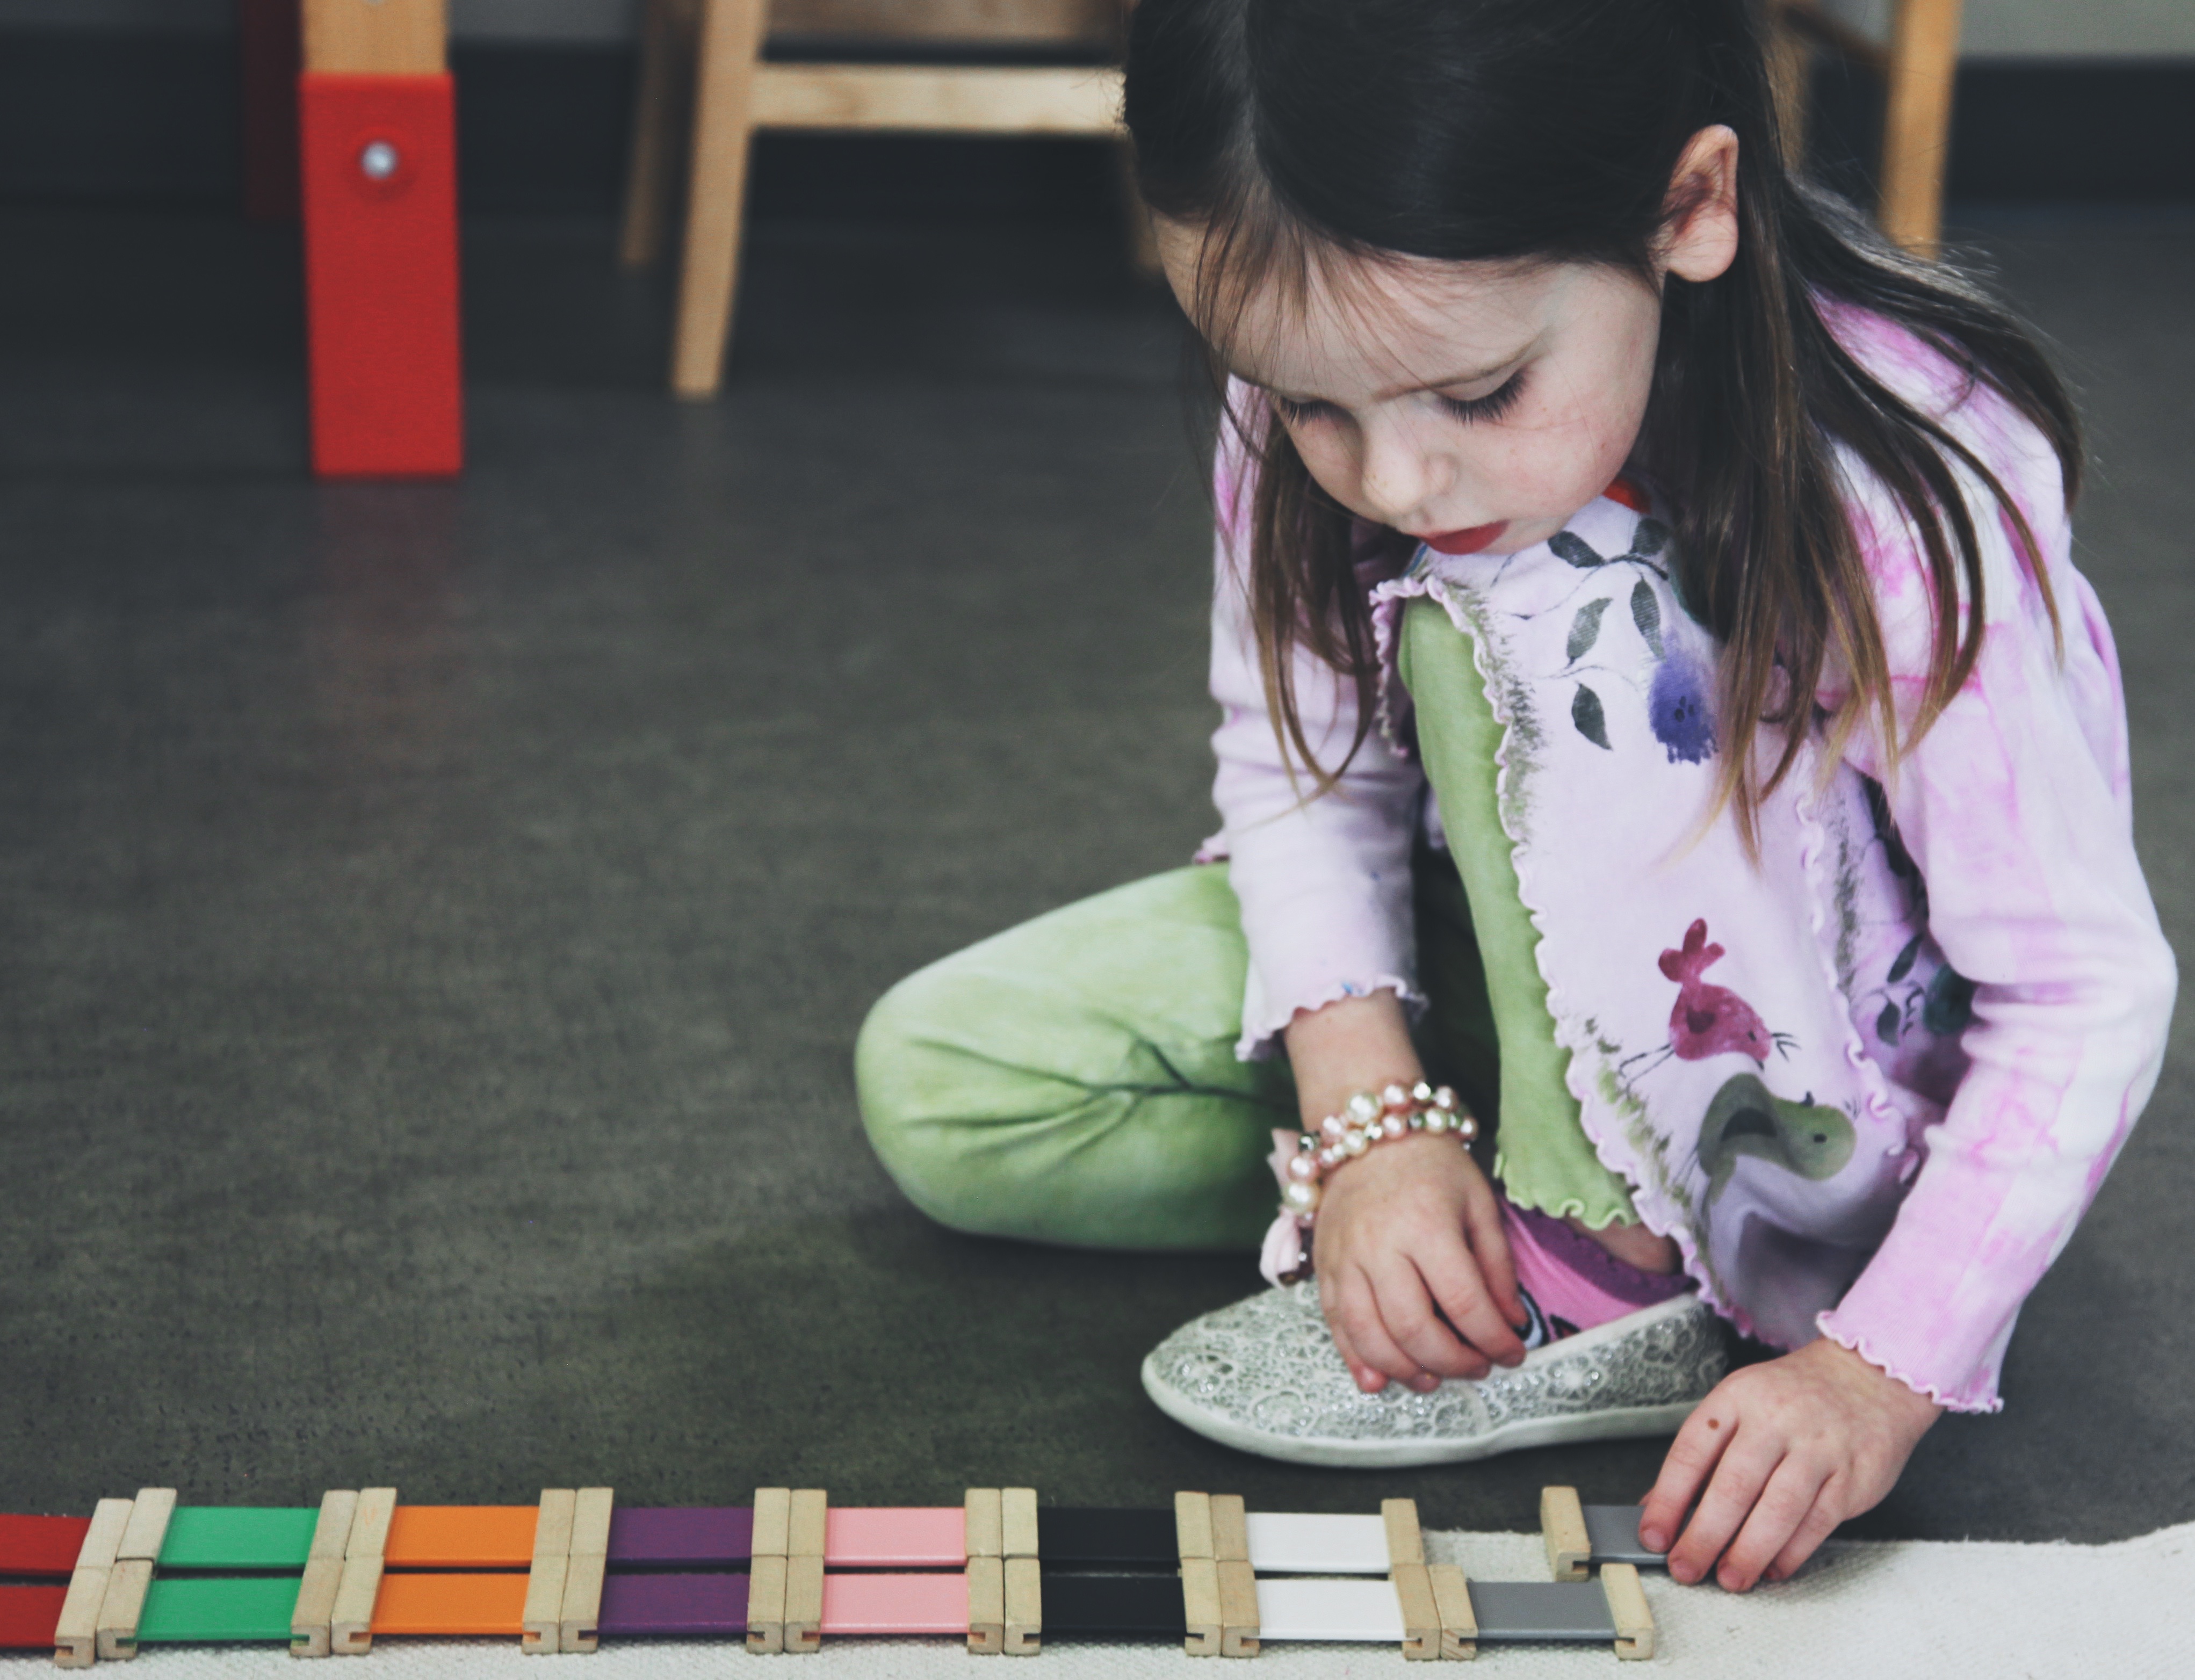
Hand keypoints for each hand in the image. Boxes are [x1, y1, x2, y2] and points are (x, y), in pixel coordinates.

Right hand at [1312, 1133, 1528, 1392]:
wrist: (1367, 1134)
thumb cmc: (1431, 1164)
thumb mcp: (1478, 1202)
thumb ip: (1497, 1265)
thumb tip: (1511, 1322)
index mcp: (1426, 1226)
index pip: (1463, 1302)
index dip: (1493, 1339)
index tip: (1514, 1354)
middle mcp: (1380, 1247)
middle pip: (1414, 1328)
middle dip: (1453, 1362)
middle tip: (1478, 1368)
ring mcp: (1345, 1260)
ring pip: (1370, 1336)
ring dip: (1405, 1370)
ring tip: (1434, 1379)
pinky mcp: (1324, 1268)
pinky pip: (1335, 1325)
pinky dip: (1355, 1360)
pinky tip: (1378, 1382)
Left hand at [1639, 1337, 1941, 1590]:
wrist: (1867, 1377)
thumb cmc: (1792, 1397)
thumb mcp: (1738, 1405)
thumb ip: (1702, 1455)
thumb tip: (1657, 1507)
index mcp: (1736, 1398)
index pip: (1691, 1452)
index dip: (1667, 1499)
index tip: (1652, 1535)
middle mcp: (1775, 1419)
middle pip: (1733, 1485)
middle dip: (1704, 1535)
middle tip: (1686, 1568)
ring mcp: (1818, 1446)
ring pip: (1777, 1508)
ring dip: (1748, 1551)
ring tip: (1729, 1578)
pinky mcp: (1852, 1475)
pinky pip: (1817, 1521)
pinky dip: (1792, 1552)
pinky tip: (1773, 1569)